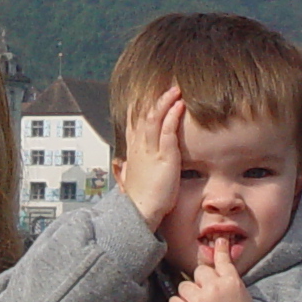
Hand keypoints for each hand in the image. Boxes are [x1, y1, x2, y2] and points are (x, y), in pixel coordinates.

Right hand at [117, 86, 185, 235]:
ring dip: (165, 102)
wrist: (140, 212)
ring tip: (175, 90)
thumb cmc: (139, 201)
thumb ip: (126, 171)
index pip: (133, 124)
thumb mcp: (130, 181)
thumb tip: (122, 167)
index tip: (146, 98)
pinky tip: (179, 104)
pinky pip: (167, 130)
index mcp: (133, 152)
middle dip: (155, 101)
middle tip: (167, 89)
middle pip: (143, 116)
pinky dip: (172, 115)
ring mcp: (150, 150)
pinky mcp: (164, 155)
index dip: (139, 109)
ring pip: (154, 118)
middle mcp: (139, 147)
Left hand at [168, 238, 260, 301]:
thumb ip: (230, 280)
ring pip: (184, 286)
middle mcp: (214, 287)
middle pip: (198, 272)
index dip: (219, 249)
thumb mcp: (242, 296)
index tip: (218, 240)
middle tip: (207, 298)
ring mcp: (200, 301)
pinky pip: (174, 301)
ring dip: (189, 295)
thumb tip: (218, 269)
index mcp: (231, 281)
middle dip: (201, 282)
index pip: (221, 259)